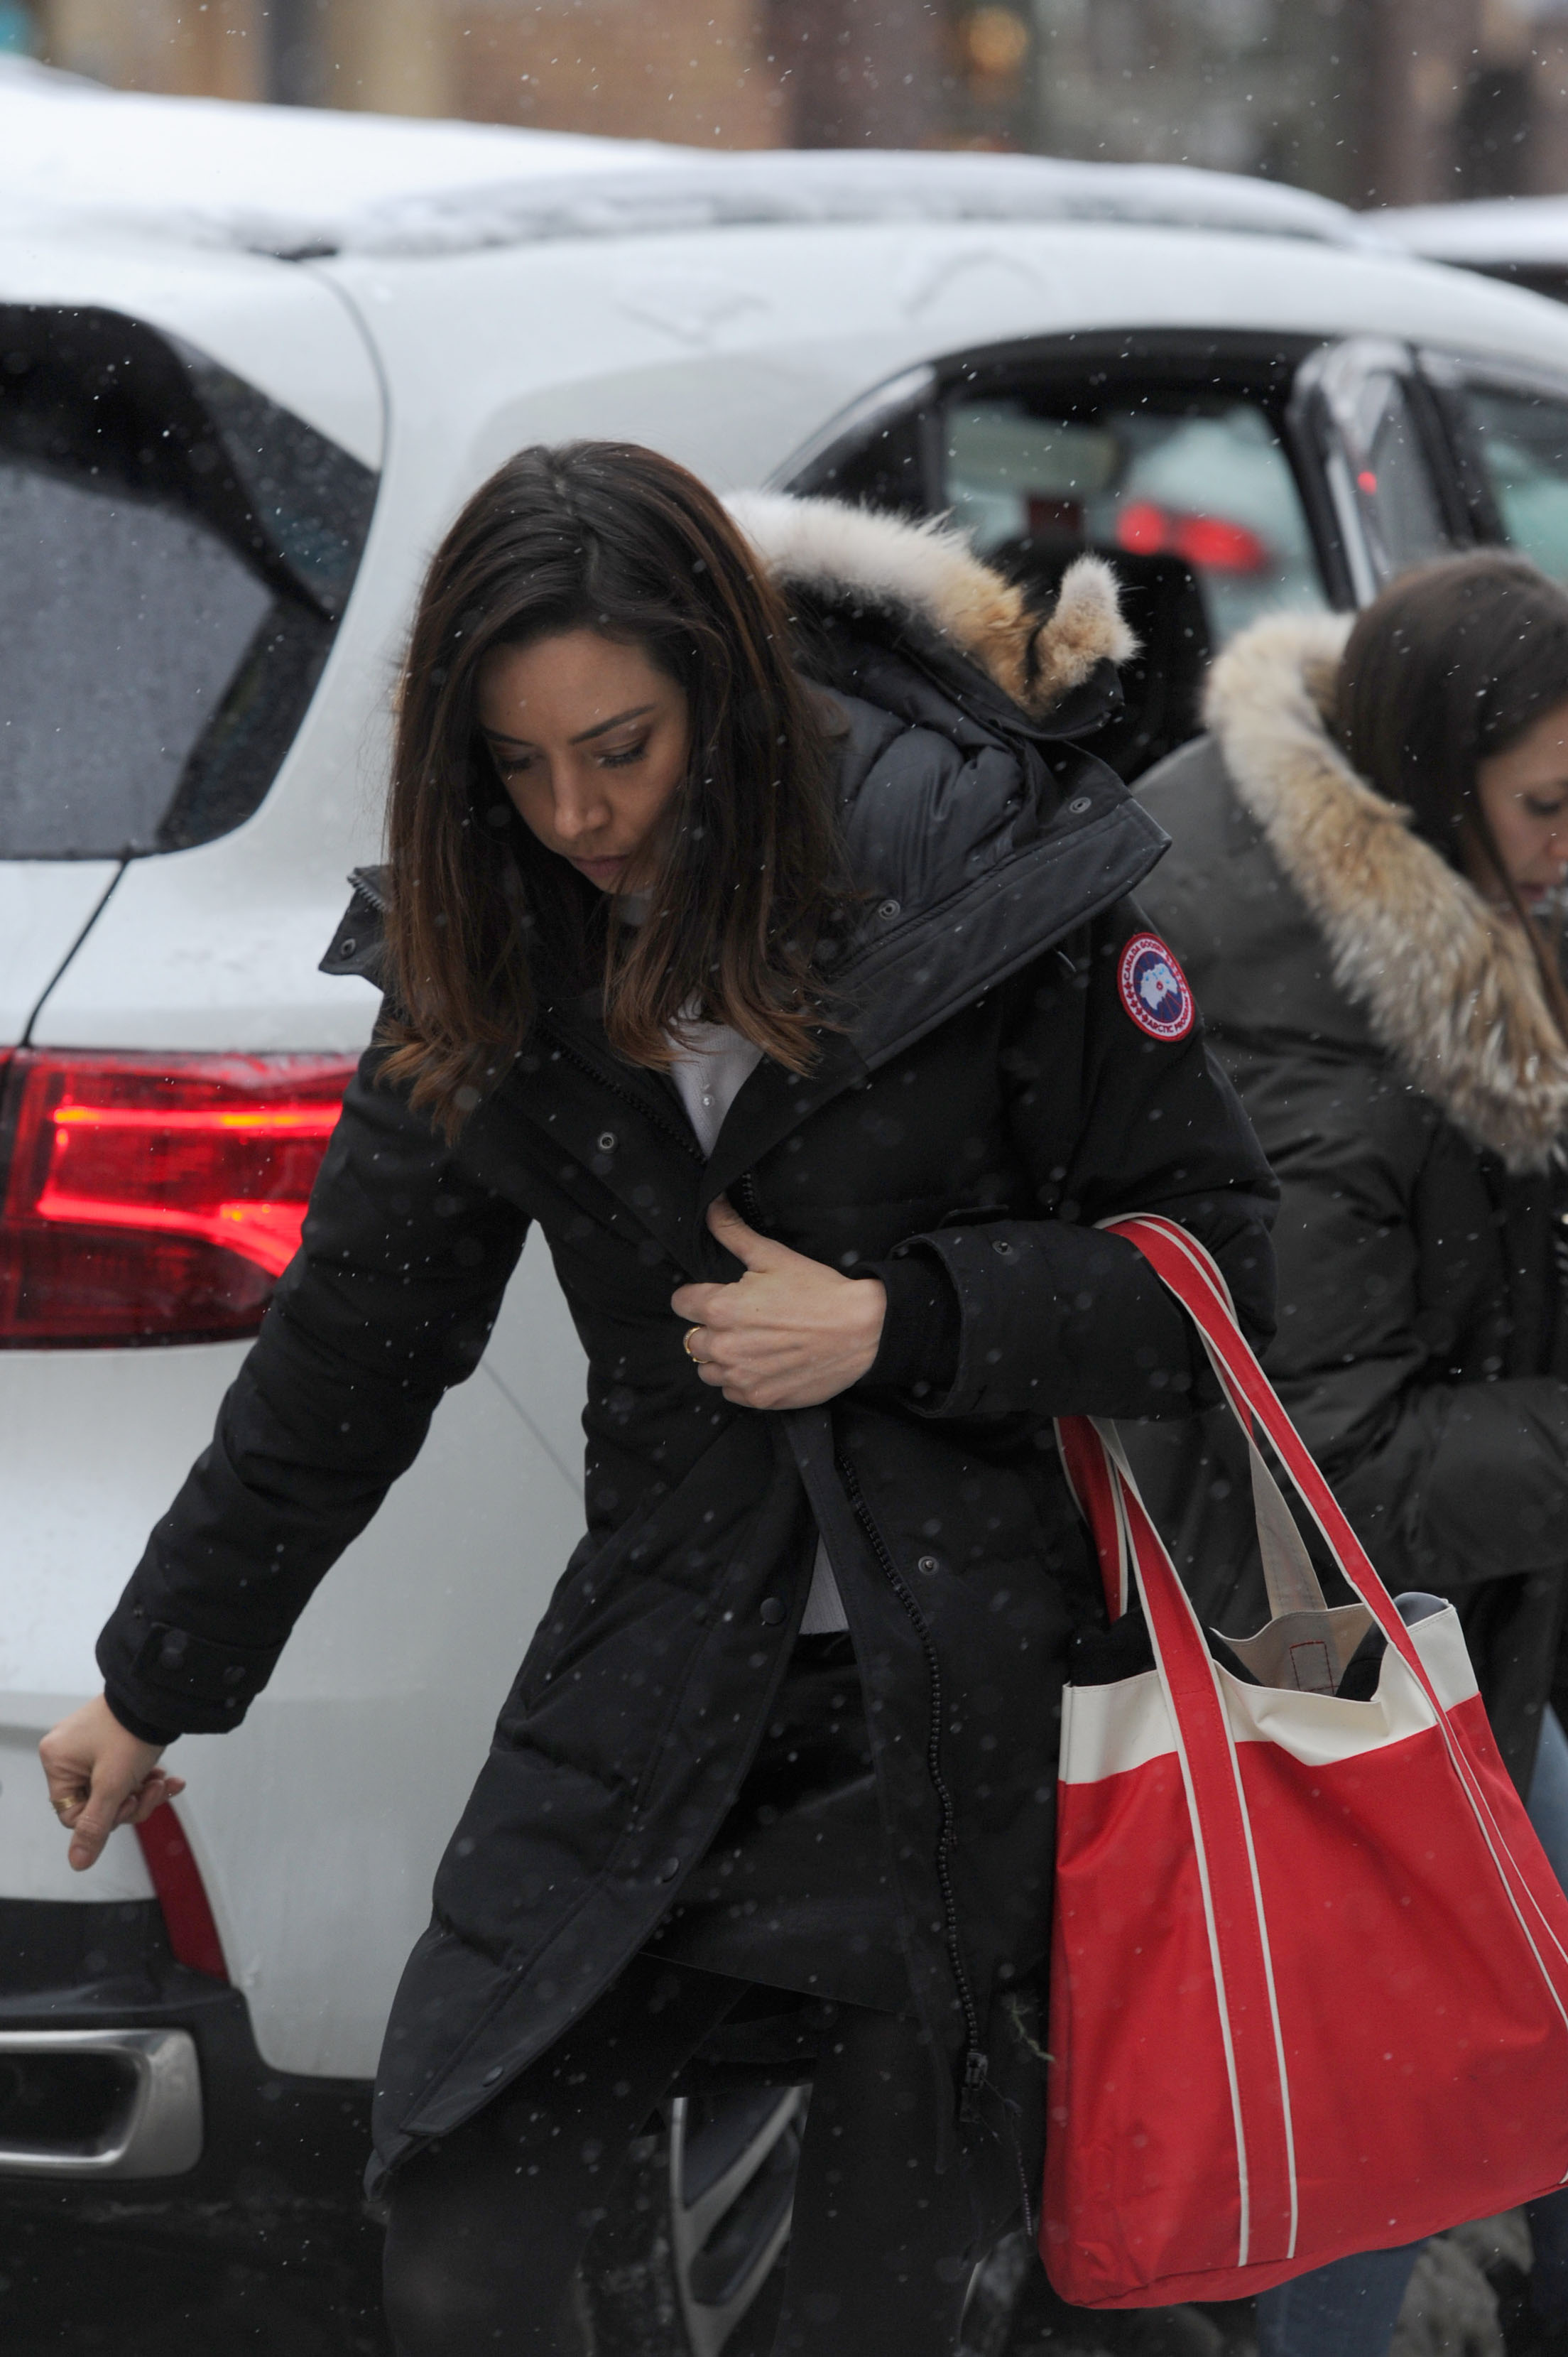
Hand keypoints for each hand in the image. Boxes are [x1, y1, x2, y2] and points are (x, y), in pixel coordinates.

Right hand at [39, 1694, 183, 1872]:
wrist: (160, 1695)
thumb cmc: (131, 1733)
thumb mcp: (113, 1785)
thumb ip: (95, 1826)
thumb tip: (78, 1862)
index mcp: (57, 1761)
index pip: (72, 1814)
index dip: (104, 1818)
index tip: (128, 1804)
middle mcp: (68, 1752)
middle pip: (96, 1802)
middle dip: (130, 1802)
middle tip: (154, 1791)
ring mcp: (90, 1745)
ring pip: (114, 1789)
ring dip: (142, 1791)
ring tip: (166, 1782)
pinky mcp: (112, 1740)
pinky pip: (124, 1771)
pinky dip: (145, 1777)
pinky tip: (169, 1777)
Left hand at [671, 1198, 885, 1410]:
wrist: (861, 1331)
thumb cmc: (818, 1291)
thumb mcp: (773, 1256)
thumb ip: (733, 1233)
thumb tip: (712, 1205)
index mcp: (720, 1308)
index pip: (681, 1303)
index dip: (698, 1296)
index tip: (717, 1296)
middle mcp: (724, 1347)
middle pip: (692, 1340)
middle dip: (711, 1329)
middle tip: (742, 1321)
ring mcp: (741, 1377)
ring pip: (708, 1370)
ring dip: (722, 1358)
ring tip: (751, 1345)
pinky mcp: (759, 1398)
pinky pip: (731, 1392)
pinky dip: (742, 1380)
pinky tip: (764, 1364)